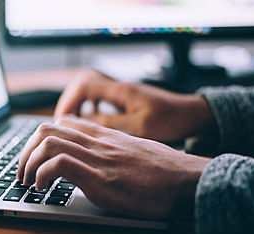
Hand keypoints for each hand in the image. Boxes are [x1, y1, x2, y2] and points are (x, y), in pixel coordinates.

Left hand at [17, 116, 209, 219]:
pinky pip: (59, 164)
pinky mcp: (101, 179)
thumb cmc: (166, 170)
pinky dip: (42, 175)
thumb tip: (98, 159)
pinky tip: (43, 188)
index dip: (41, 137)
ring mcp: (98, 158)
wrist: (189, 180)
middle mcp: (98, 142)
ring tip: (27, 181)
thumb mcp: (135, 151)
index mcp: (105, 136)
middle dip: (26, 150)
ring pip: (48, 142)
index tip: (36, 155)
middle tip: (23, 171)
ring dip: (28, 163)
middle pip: (47, 129)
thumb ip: (113, 150)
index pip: (63, 122)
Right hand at [55, 68, 215, 141]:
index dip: (69, 102)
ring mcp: (122, 93)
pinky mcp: (125, 100)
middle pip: (82, 87)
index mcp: (121, 91)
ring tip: (72, 125)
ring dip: (78, 107)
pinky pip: (100, 100)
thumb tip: (83, 122)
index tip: (62, 120)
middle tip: (63, 124)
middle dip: (69, 104)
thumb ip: (110, 123)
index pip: (84, 86)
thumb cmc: (171, 120)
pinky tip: (91, 122)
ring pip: (90, 93)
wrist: (191, 114)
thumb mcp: (140, 126)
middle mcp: (119, 88)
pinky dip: (90, 109)